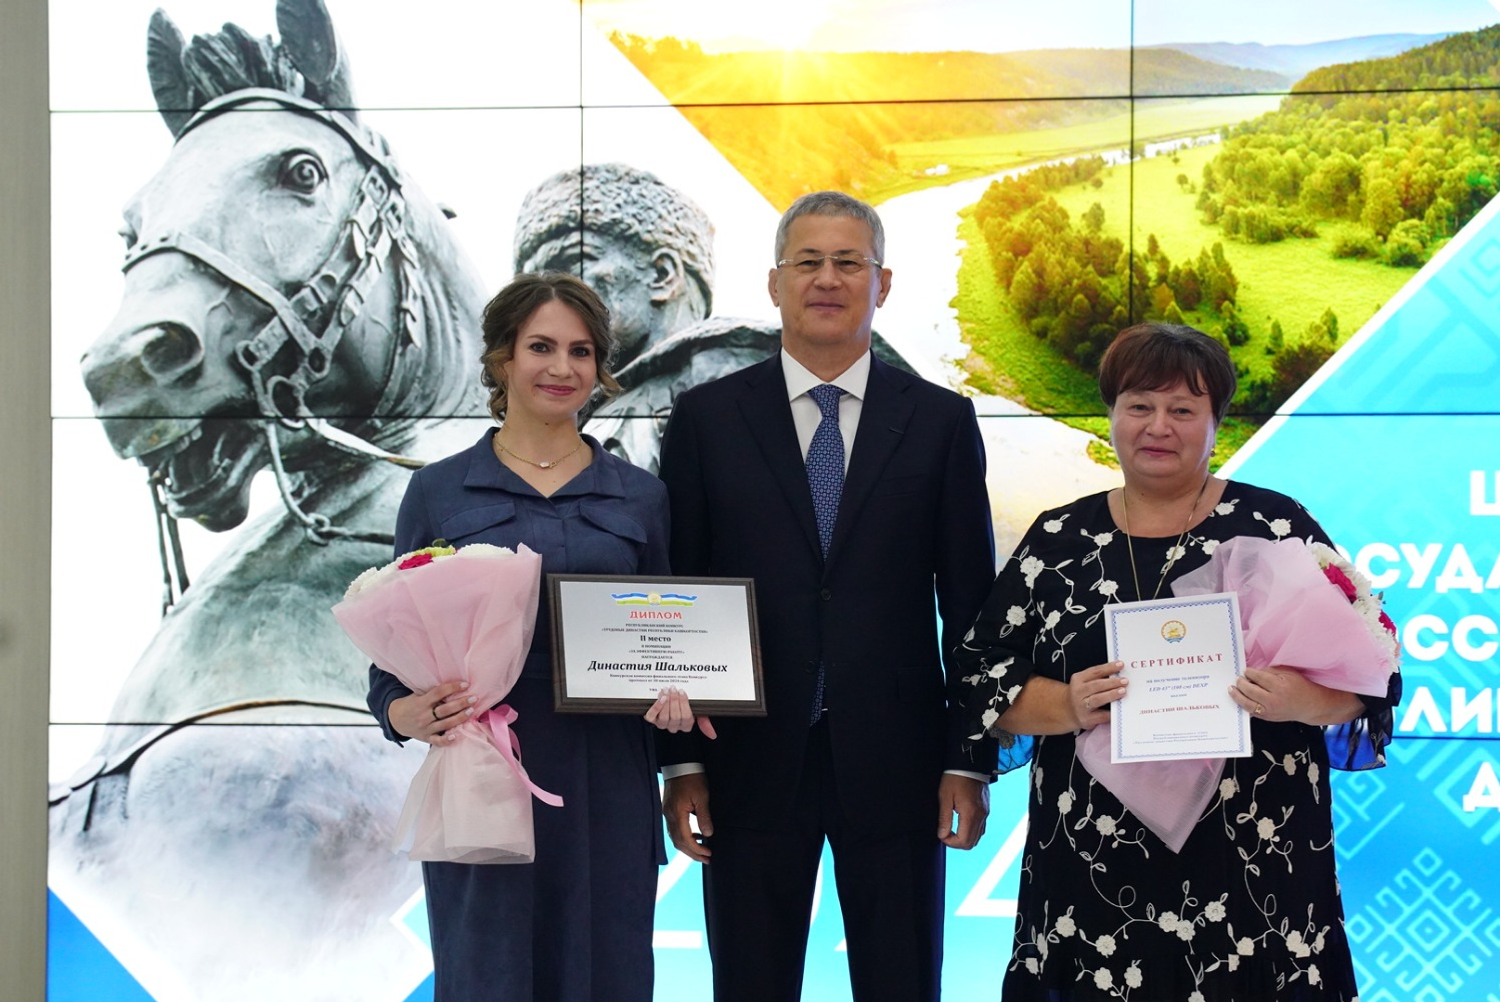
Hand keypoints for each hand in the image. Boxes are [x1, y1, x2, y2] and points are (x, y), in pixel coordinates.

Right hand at [387, 681, 474, 744]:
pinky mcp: (426, 738)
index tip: (465, 684)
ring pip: (445, 724)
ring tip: (471, 711)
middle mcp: (423, 715)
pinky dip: (446, 740)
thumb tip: (452, 685)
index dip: (452, 688)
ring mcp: (425, 728)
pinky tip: (456, 736)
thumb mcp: (417, 695)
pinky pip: (437, 741)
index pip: (438, 693)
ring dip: (460, 718)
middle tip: (474, 698)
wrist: (395, 720)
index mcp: (421, 702)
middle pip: (445, 709)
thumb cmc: (411, 704)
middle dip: (461, 703)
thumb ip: (431, 693)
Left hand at [643, 687, 717, 738]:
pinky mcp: (652, 719)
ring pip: (664, 717)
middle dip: (675, 701)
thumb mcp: (698, 712)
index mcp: (685, 725)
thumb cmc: (685, 706)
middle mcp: (674, 726)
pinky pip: (652, 716)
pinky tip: (660, 698)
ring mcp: (662, 724)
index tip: (683, 692)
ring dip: (666, 703)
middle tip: (674, 689)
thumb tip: (713, 735)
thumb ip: (705, 723)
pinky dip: (656, 707)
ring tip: (667, 690)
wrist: (669, 699)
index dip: (684, 704)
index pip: (687, 717)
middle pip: (675, 717)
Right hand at [662, 773, 712, 862]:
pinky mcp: (668, 810)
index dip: (697, 848)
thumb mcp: (702, 796)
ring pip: (675, 837)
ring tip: (702, 851)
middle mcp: (669, 816)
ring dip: (688, 846)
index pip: (685, 838)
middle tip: (706, 859)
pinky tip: (696, 836)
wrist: (680, 764)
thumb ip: (704, 816)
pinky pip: (674, 829)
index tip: (708, 853)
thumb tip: (708, 834)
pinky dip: (684, 837)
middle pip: (678, 842)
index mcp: (677, 813)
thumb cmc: (692, 778)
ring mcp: (667, 813)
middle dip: (692, 853)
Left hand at [937, 774, 988, 849]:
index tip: (942, 835)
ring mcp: (985, 813)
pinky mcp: (986, 810)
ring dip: (964, 838)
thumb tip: (942, 835)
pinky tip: (961, 824)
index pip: (963, 841)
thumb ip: (944, 818)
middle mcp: (981, 816)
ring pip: (977, 837)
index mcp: (970, 813)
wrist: (970, 764)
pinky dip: (971, 832)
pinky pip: (981, 828)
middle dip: (957, 843)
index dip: (951, 842)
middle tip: (945, 833)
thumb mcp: (945, 796)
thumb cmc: (956, 777)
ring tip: (952, 829)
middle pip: (972, 843)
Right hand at [1070, 661, 1126, 729]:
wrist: (1067, 711)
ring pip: (1097, 699)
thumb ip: (1098, 678)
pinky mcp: (1087, 719)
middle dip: (1112, 682)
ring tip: (1122, 691)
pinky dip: (1111, 713)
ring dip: (1111, 694)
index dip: (1108, 668)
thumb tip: (1119, 674)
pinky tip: (1119, 710)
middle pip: (1096, 685)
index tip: (1120, 665)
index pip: (1095, 671)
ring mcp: (1081, 706)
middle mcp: (1078, 692)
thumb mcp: (1083, 682)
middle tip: (1125, 681)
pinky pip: (1101, 716)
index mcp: (1078, 679)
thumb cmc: (1081, 694)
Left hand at [1230, 666, 1361, 724]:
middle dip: (1241, 684)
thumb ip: (1270, 672)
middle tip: (1237, 679)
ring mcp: (1271, 711)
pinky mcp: (1268, 718)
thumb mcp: (1288, 673)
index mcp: (1280, 687)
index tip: (1245, 670)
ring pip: (1248, 704)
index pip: (1259, 678)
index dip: (1250, 673)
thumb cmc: (1300, 687)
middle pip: (1251, 691)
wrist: (1310, 706)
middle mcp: (1274, 700)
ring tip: (1232, 689)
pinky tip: (1238, 700)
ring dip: (1237, 696)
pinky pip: (1252, 713)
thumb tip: (1252, 672)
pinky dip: (1243, 706)